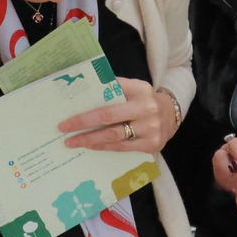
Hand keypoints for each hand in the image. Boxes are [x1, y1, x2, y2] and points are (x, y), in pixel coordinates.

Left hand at [61, 78, 175, 153]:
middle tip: (64, 128)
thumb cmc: (144, 101)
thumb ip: (114, 89)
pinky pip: (122, 147)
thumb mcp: (134, 88)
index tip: (69, 108)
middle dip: (83, 122)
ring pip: (113, 135)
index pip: (110, 92)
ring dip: (90, 139)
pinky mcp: (151, 144)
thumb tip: (84, 92)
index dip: (89, 100)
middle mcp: (146, 108)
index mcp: (139, 89)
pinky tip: (90, 146)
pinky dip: (104, 146)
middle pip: (108, 115)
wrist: (172, 114)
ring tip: (72, 142)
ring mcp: (150, 128)